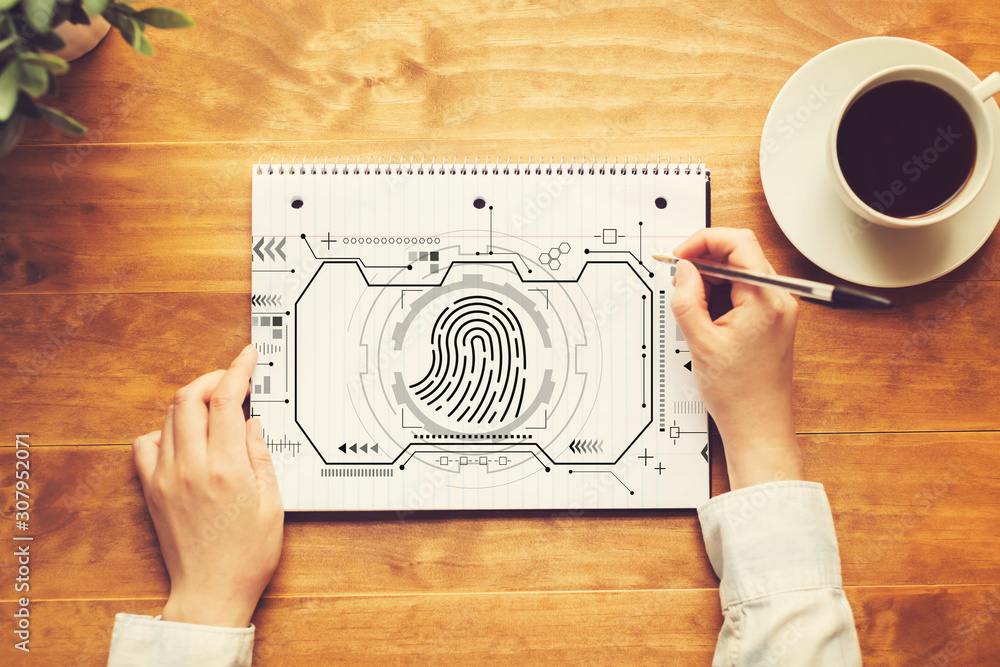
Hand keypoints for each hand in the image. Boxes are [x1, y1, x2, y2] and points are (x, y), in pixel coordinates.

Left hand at [131, 344, 283, 626]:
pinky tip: (184, 438)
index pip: (225, 400)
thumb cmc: (248, 555)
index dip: (237, 370)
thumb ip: (260, 456)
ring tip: (214, 406)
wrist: (211, 591)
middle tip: (232, 378)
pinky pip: (146, 444)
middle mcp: (190, 466)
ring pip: (169, 416)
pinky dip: (164, 430)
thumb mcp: (272, 503)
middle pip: (190, 397)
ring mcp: (166, 477)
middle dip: (212, 377)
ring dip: (191, 400)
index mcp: (226, 468)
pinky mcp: (151, 490)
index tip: (247, 356)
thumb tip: (251, 421)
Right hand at [670, 228, 803, 489]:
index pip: (737, 243)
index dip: (703, 241)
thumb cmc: (738, 394)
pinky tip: (707, 313)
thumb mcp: (700, 343)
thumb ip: (688, 299)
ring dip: (713, 276)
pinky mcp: (773, 318)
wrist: (758, 425)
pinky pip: (747, 289)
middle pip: (742, 252)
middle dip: (706, 258)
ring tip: (693, 302)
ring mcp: (779, 308)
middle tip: (679, 277)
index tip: (680, 256)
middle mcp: (779, 299)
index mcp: (765, 300)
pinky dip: (723, 292)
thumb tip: (683, 270)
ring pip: (743, 270)